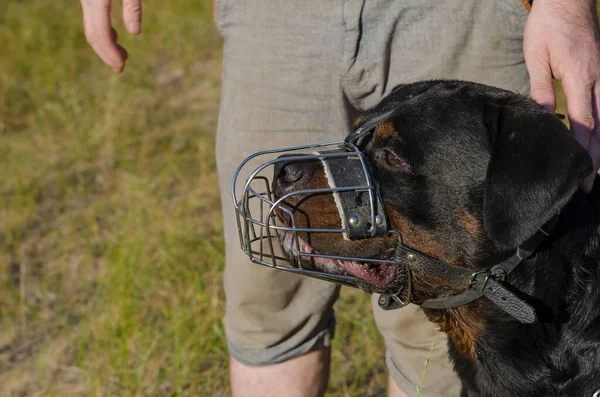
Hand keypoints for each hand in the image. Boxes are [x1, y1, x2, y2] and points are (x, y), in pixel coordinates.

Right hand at [80, 0, 141, 71]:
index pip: (101, 34)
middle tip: (120, 68)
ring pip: (90, 26)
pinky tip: (114, 36)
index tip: (121, 65)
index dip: (110, 53)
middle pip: (93, 33)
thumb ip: (132, 6)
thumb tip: (134, 32)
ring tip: (121, 55)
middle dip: (106, 54)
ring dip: (104, 44)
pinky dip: (101, 31)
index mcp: (97, 0)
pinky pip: (91, 17)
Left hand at [524, 0, 599, 191]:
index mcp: (580, 77)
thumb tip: (542, 117)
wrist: (569, 0)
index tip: (578, 173)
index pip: (583, 122)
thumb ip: (540, 87)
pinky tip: (598, 142)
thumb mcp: (536, 55)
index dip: (581, 150)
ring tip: (597, 172)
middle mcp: (598, 80)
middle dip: (595, 157)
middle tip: (590, 185)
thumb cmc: (548, 26)